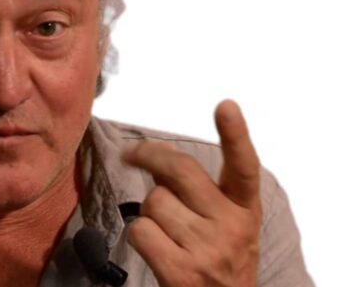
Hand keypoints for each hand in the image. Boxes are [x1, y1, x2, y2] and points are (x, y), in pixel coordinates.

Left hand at [124, 100, 261, 286]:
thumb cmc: (216, 257)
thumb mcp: (223, 222)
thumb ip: (198, 190)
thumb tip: (154, 157)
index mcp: (244, 209)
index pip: (244, 167)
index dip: (236, 135)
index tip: (226, 106)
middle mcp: (231, 226)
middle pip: (180, 170)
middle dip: (149, 155)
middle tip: (132, 153)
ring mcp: (207, 249)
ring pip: (153, 201)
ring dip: (149, 211)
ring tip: (168, 233)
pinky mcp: (181, 270)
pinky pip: (139, 230)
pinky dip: (139, 236)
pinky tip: (157, 250)